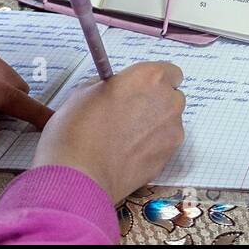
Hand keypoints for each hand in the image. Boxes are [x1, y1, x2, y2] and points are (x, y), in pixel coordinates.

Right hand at [33, 61, 185, 201]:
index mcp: (149, 77)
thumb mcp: (85, 92)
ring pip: (170, 123)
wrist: (79, 176)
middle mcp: (168, 101)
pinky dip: (152, 147)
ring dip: (155, 126)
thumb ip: (112, 86)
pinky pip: (164, 145)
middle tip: (131, 113)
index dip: (154, 81)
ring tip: (126, 138)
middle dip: (157, 103)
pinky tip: (128, 154)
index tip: (141, 89)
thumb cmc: (76, 130)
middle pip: (173, 97)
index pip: (170, 72)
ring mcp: (172, 131)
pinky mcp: (168, 157)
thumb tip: (118, 90)